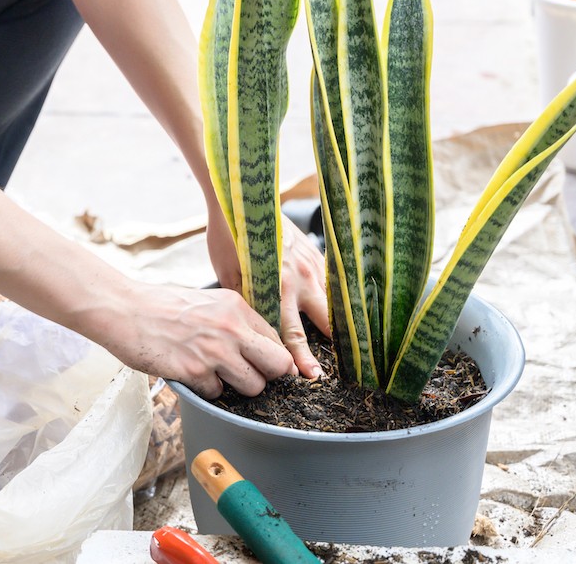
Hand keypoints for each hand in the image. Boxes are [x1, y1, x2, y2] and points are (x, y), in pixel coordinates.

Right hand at [90, 283, 295, 399]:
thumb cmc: (161, 305)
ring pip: (253, 386)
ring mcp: (215, 351)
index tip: (265, 367)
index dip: (273, 358)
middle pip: (278, 365)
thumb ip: (232, 320)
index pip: (277, 340)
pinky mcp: (195, 371)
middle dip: (267, 375)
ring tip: (216, 375)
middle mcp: (231, 328)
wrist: (124, 310)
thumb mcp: (206, 301)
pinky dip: (206, 390)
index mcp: (235, 307)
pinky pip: (217, 393)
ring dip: (237, 387)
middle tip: (249, 376)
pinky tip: (190, 374)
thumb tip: (255, 346)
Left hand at [206, 206, 329, 379]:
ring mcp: (312, 264)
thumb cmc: (229, 239)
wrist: (243, 199)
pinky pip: (331, 279)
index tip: (312, 376)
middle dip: (334, 345)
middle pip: (326, 323)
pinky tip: (335, 304)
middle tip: (340, 363)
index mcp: (277, 291)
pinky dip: (333, 294)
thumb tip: (253, 327)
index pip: (293, 335)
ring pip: (334, 301)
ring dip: (337, 319)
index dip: (302, 359)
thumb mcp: (230, 277)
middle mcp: (300, 281)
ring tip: (346, 338)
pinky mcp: (316, 251)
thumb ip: (248, 303)